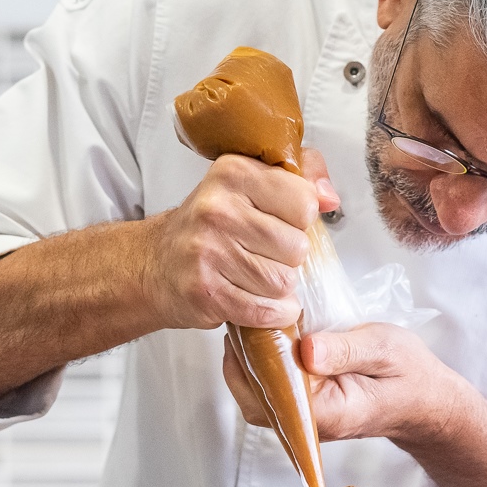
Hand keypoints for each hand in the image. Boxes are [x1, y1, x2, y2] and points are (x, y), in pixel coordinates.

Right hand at [142, 147, 341, 330]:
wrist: (155, 265)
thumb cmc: (210, 225)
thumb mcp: (249, 185)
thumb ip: (299, 178)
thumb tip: (330, 198)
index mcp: (233, 173)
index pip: (304, 202)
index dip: (299, 220)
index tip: (279, 222)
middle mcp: (217, 208)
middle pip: (296, 247)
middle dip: (289, 258)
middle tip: (265, 255)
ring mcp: (208, 251)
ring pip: (283, 282)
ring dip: (279, 287)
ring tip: (258, 277)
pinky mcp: (205, 292)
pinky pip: (264, 310)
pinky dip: (272, 313)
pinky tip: (262, 303)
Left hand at [222, 321, 466, 444]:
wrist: (423, 401)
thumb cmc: (408, 374)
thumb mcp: (385, 349)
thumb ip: (346, 349)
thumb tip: (306, 349)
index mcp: (327, 413)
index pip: (267, 392)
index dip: (250, 357)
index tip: (251, 320)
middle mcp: (306, 423)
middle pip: (250, 394)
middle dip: (241, 353)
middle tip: (248, 310)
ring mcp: (301, 417)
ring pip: (254, 390)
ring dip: (248, 354)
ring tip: (254, 316)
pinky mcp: (301, 405)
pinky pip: (268, 386)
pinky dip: (261, 359)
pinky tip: (267, 331)